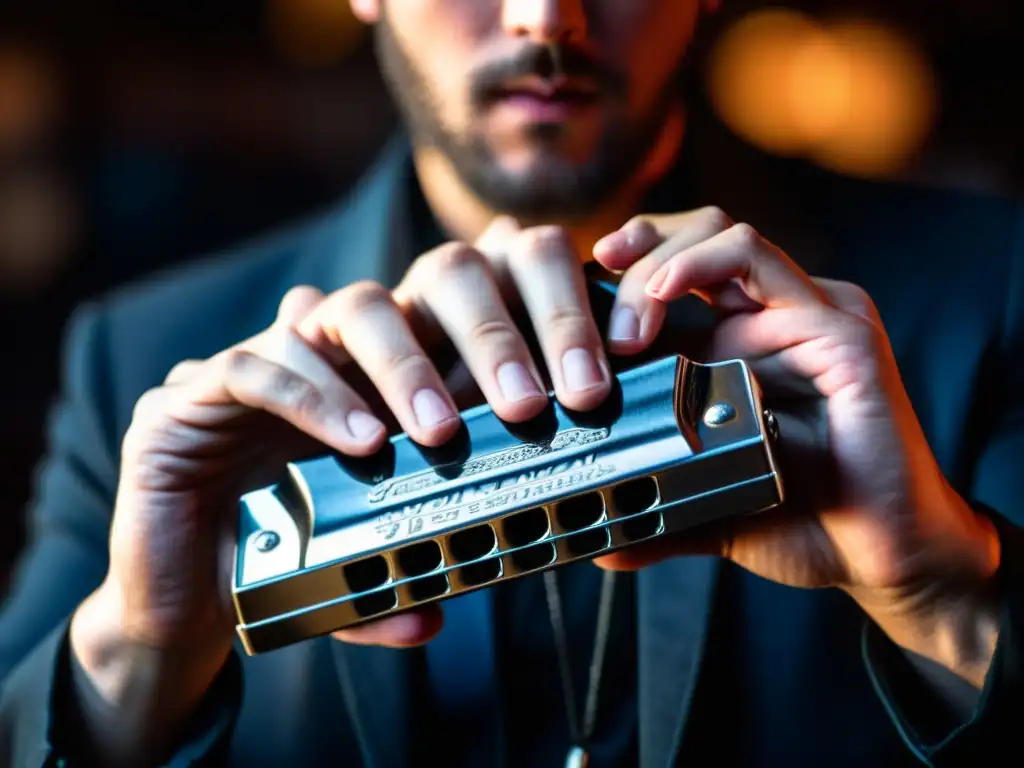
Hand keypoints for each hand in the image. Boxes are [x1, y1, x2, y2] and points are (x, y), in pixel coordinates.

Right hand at [83, 218, 616, 652]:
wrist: (183, 595)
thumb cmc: (290, 561)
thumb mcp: (369, 560)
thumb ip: (398, 575)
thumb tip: (436, 615)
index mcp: (387, 374)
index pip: (472, 309)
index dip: (533, 321)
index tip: (585, 381)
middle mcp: (334, 351)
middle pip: (427, 283)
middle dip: (489, 336)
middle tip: (532, 405)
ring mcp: (265, 358)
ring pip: (348, 311)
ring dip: (403, 369)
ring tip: (439, 434)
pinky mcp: (193, 392)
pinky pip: (257, 366)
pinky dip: (315, 398)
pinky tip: (359, 443)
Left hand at [590, 207, 1001, 684]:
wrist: (879, 557)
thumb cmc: (801, 520)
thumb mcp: (705, 503)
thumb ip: (655, 509)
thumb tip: (600, 546)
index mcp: (738, 343)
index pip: (676, 269)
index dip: (623, 266)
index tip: (573, 291)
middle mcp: (772, 317)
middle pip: (694, 235)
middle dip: (634, 252)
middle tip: (591, 302)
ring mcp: (807, 315)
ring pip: (721, 235)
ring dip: (658, 263)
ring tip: (626, 327)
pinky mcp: (837, 327)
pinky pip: (759, 262)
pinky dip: (700, 264)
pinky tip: (661, 295)